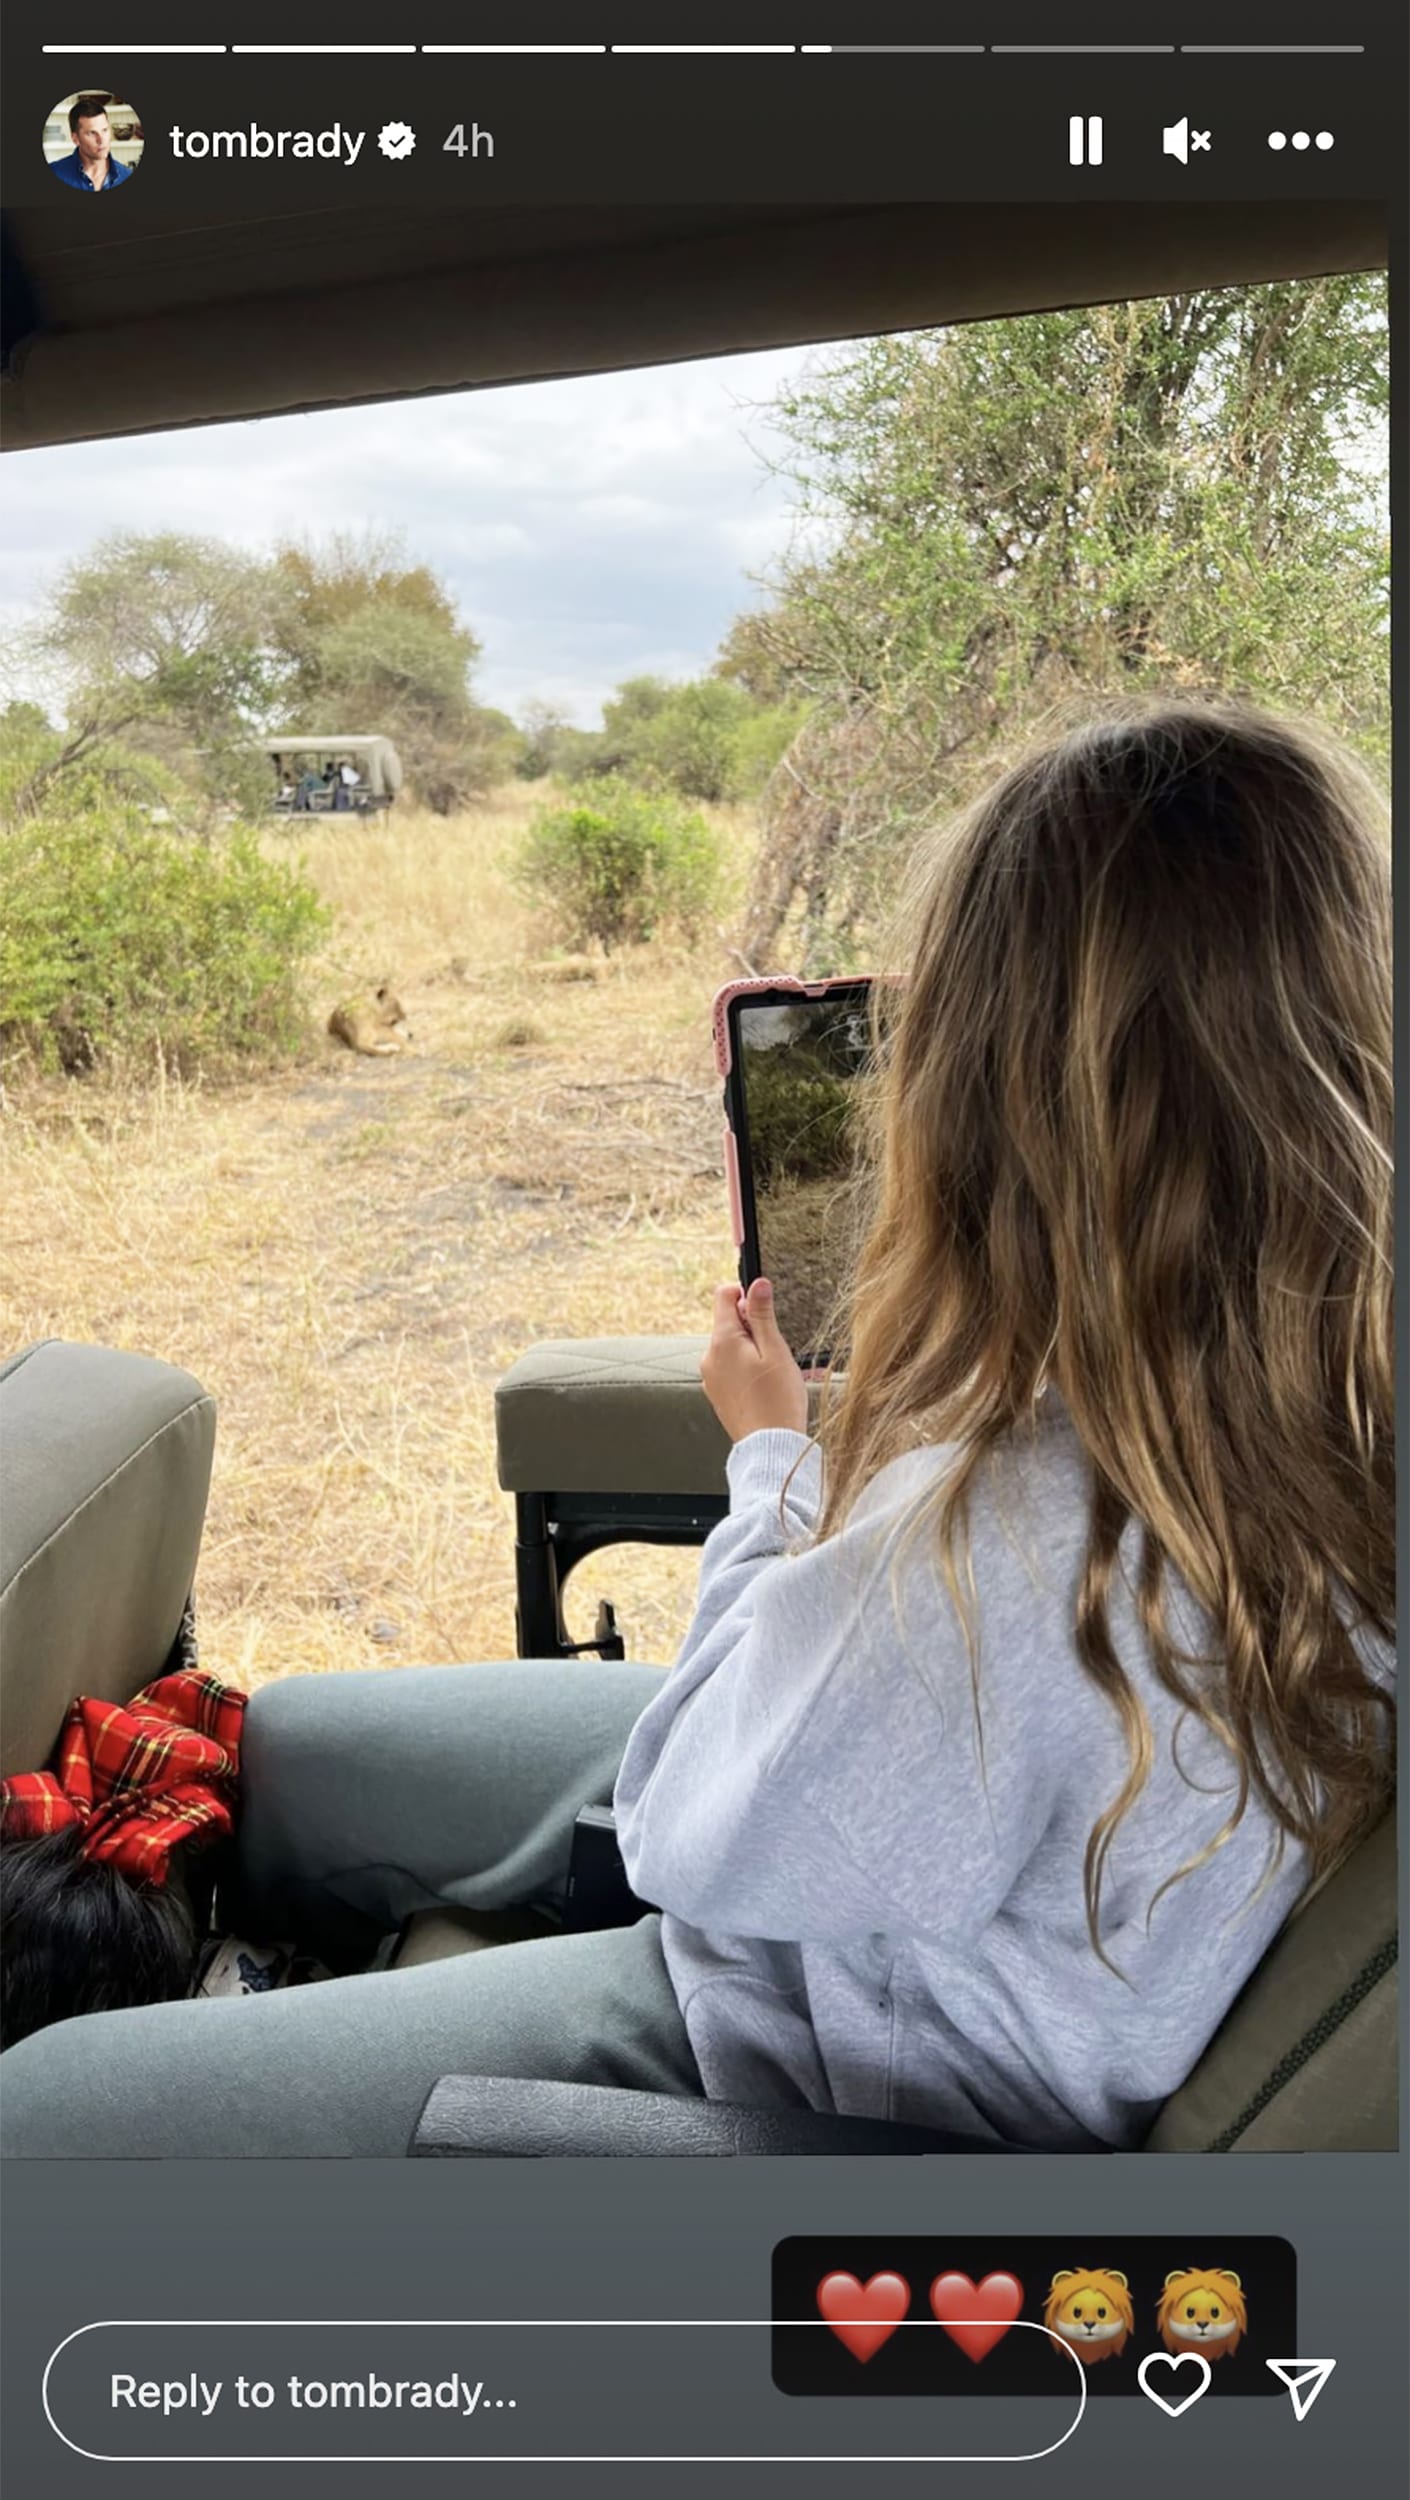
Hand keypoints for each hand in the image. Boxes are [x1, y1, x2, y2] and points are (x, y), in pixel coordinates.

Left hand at [700, 1277, 808, 1441]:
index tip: (764, 1309)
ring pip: (732, 1348)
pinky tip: (766, 1386)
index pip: (723, 1296)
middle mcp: (709, 1357)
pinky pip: (731, 1370)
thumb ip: (762, 1314)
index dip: (746, 1295)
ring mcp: (711, 1377)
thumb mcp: (775, 1350)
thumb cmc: (778, 1401)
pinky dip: (748, 1370)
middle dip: (754, 1328)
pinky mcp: (717, 1394)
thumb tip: (757, 1283)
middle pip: (729, 1323)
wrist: (770, 1447)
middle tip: (777, 1350)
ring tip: (775, 1373)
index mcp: (721, 1341)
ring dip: (753, 1351)